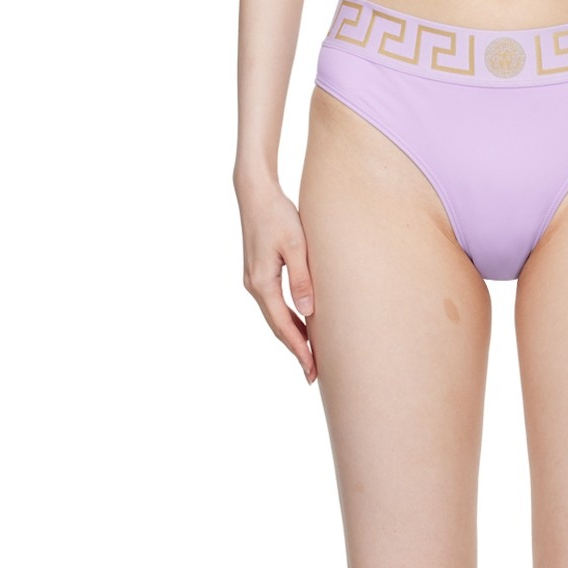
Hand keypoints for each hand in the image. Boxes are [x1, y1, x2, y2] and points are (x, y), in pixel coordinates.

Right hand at [235, 178, 316, 383]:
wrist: (255, 193)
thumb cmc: (278, 215)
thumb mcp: (295, 246)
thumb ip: (302, 278)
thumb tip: (308, 312)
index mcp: (262, 282)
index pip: (283, 326)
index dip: (299, 350)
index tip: (311, 370)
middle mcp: (254, 285)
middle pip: (277, 327)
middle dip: (296, 351)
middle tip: (313, 375)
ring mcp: (254, 280)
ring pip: (275, 317)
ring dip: (292, 337)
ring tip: (310, 357)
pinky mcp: (259, 273)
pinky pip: (275, 305)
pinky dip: (288, 320)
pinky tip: (302, 327)